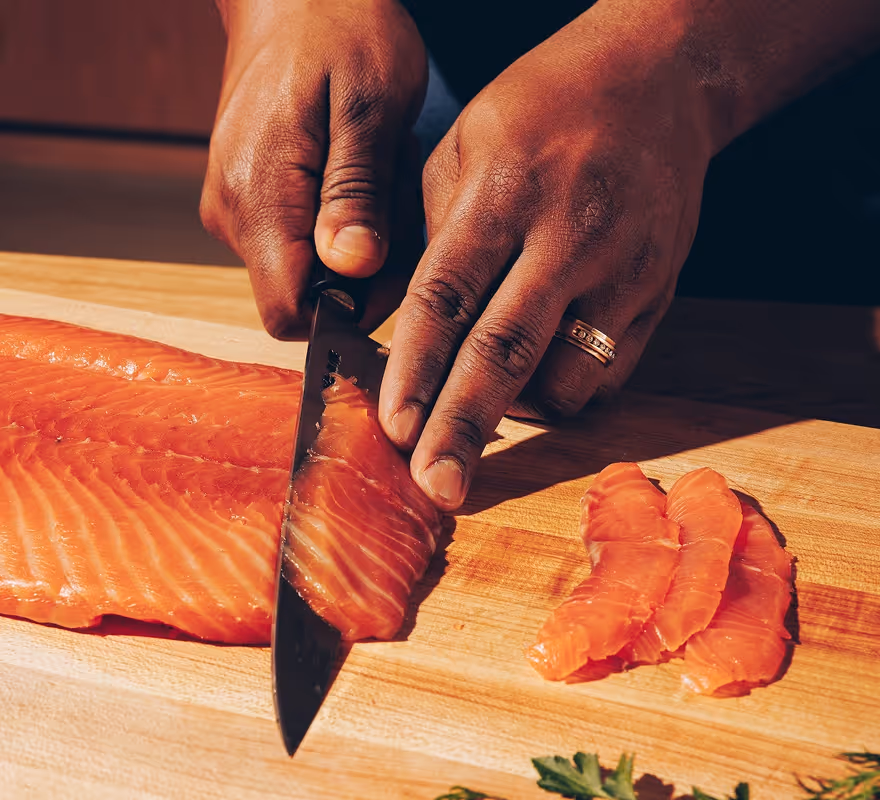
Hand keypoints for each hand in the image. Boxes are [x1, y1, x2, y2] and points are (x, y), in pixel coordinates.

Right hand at [201, 0, 427, 336]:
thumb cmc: (339, 28)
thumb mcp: (370, 104)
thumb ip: (357, 193)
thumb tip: (351, 269)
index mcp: (259, 197)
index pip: (289, 314)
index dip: (347, 313)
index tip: (391, 266)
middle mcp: (234, 214)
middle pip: (305, 297)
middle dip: (365, 272)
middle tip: (396, 200)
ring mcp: (236, 208)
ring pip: (308, 272)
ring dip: (359, 243)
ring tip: (379, 176)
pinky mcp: (249, 200)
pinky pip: (301, 243)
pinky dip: (343, 224)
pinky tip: (361, 176)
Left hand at [379, 5, 713, 509]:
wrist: (658, 83)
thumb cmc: (541, 110)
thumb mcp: (462, 148)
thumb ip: (433, 238)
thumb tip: (408, 330)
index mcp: (505, 192)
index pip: (450, 297)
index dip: (418, 370)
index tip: (395, 430)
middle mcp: (569, 236)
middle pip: (508, 352)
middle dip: (466, 428)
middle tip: (438, 489)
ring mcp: (625, 269)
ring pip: (567, 378)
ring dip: (518, 410)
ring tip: (487, 400)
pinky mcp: (659, 293)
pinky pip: (609, 374)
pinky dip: (565, 392)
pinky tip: (540, 375)